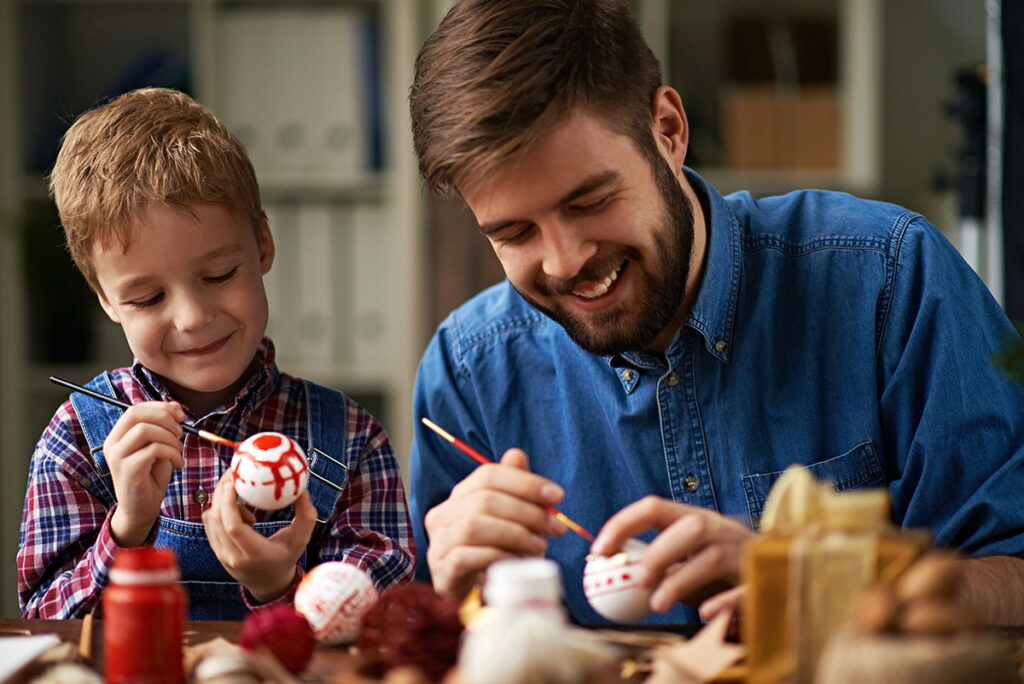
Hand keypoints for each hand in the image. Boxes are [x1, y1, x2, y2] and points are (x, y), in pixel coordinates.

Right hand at [105, 401, 185, 546]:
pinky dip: (173, 453)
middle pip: (136, 413)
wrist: (142, 509)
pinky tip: (178, 463)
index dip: (161, 407)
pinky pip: (153, 449)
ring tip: (179, 450)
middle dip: (165, 417)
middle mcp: (113, 443)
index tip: (181, 415)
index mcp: (118, 435)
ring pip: (145, 430)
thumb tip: (175, 406)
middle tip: (181, 431)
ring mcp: (117, 457)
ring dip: (170, 437)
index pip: (135, 408)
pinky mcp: (128, 470)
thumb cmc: (151, 476)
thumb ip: (163, 427)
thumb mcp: (159, 446)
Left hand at [203, 471, 317, 602]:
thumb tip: (302, 490)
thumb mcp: (301, 538)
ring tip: (241, 494)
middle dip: (221, 493)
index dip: (229, 502)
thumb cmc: (287, 556)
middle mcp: (233, 556)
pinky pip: (210, 523)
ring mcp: (221, 554)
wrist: (268, 582)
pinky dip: (220, 510)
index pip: (233, 527)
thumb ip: (306, 515)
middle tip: (233, 474)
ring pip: (210, 520)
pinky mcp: (215, 550)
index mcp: (254, 554)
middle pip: (217, 520)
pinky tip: (237, 507)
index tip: (234, 482)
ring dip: (222, 502)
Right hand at [423, 448, 567, 599]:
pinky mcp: (442, 571)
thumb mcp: (511, 518)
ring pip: (473, 526)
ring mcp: (438, 544)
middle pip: (484, 500)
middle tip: (555, 527)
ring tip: (539, 547)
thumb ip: (514, 487)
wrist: (475, 594)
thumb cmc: (495, 550)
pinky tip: (518, 561)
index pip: (488, 475)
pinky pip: (466, 557)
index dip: (525, 482)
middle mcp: (442, 515)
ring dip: (514, 534)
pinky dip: (498, 556)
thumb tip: (517, 455)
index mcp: (459, 495)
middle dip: (527, 512)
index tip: (558, 496)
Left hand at [590, 496, 752, 616]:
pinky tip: (705, 613)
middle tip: (638, 579)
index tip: (599, 551)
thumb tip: (613, 574)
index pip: (654, 507)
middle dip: (659, 551)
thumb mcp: (687, 561)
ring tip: (658, 604)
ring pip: (711, 557)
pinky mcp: (761, 579)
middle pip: (689, 527)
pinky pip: (743, 588)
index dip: (623, 524)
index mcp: (695, 519)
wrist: (777, 572)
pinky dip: (722, 601)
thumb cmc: (719, 570)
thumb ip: (657, 564)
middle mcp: (719, 529)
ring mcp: (743, 552)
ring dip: (680, 580)